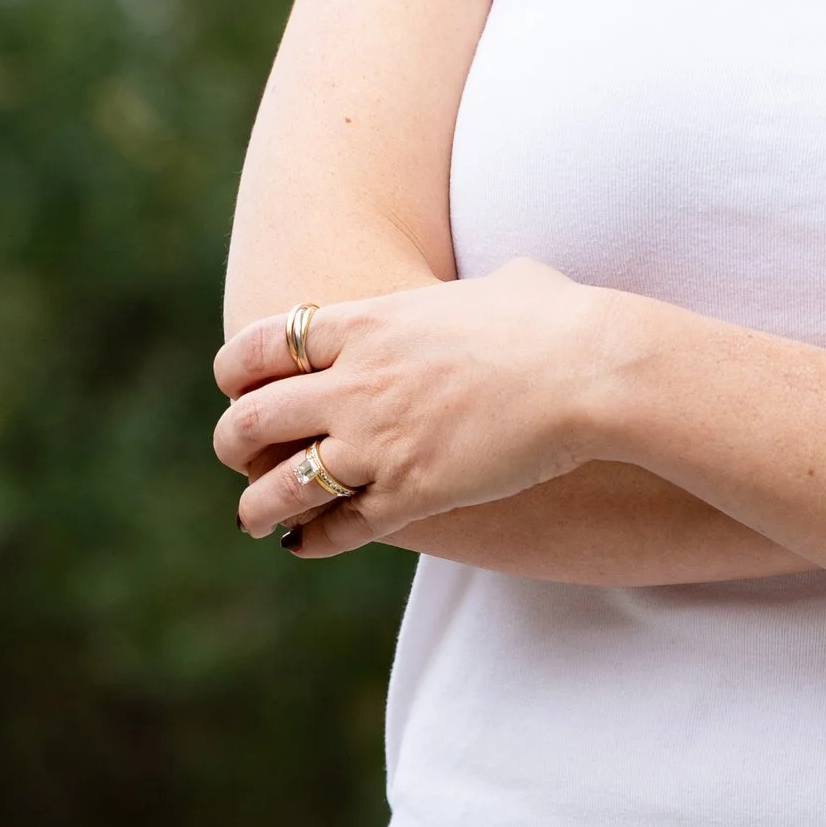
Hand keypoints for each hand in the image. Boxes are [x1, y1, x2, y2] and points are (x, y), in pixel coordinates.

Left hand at [213, 260, 615, 552]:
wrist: (591, 371)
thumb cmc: (557, 318)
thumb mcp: (504, 282)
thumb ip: (482, 293)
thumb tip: (514, 284)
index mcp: (367, 323)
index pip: (260, 346)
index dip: (237, 371)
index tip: (239, 386)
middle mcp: (357, 383)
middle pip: (252, 420)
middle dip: (234, 442)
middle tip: (238, 453)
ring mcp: (380, 442)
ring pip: (279, 488)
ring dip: (257, 506)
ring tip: (254, 518)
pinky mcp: (413, 493)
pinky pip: (338, 528)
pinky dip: (312, 540)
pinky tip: (304, 544)